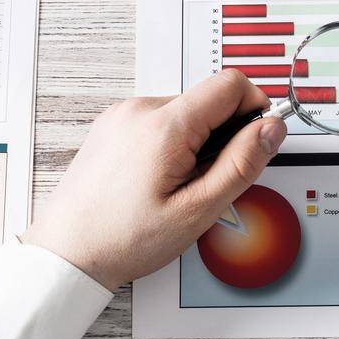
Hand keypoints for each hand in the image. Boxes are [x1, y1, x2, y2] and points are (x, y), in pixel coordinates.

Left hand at [22, 71, 286, 290]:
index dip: (255, 108)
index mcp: (165, 126)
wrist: (66, 253)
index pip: (231, 84)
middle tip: (209, 181)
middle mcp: (141, 109)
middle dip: (223, 134)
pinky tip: (157, 180)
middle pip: (208, 99)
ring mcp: (123, 115)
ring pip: (185, 112)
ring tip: (178, 186)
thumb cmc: (123, 239)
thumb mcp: (197, 211)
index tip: (255, 141)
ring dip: (196, 141)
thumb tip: (272, 129)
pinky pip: (159, 121)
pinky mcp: (112, 125)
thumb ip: (241, 164)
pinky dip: (171, 144)